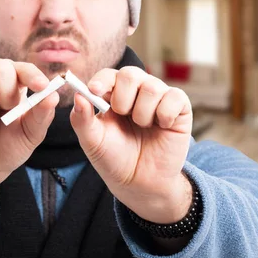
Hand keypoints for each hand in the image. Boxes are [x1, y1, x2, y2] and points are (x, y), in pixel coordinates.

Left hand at [70, 66, 192, 223]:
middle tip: (123, 116)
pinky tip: (162, 126)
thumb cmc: (114, 158)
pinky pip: (175, 97)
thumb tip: (78, 95)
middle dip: (123, 98)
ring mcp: (158, 97)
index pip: (108, 75)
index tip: (94, 91)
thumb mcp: (93, 141)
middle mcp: (136, 91)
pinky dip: (165, 114)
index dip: (102, 80)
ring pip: (152, 87)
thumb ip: (82, 119)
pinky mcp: (179, 107)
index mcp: (112, 94)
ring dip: (143, 113)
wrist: (140, 183)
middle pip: (130, 74)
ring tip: (142, 127)